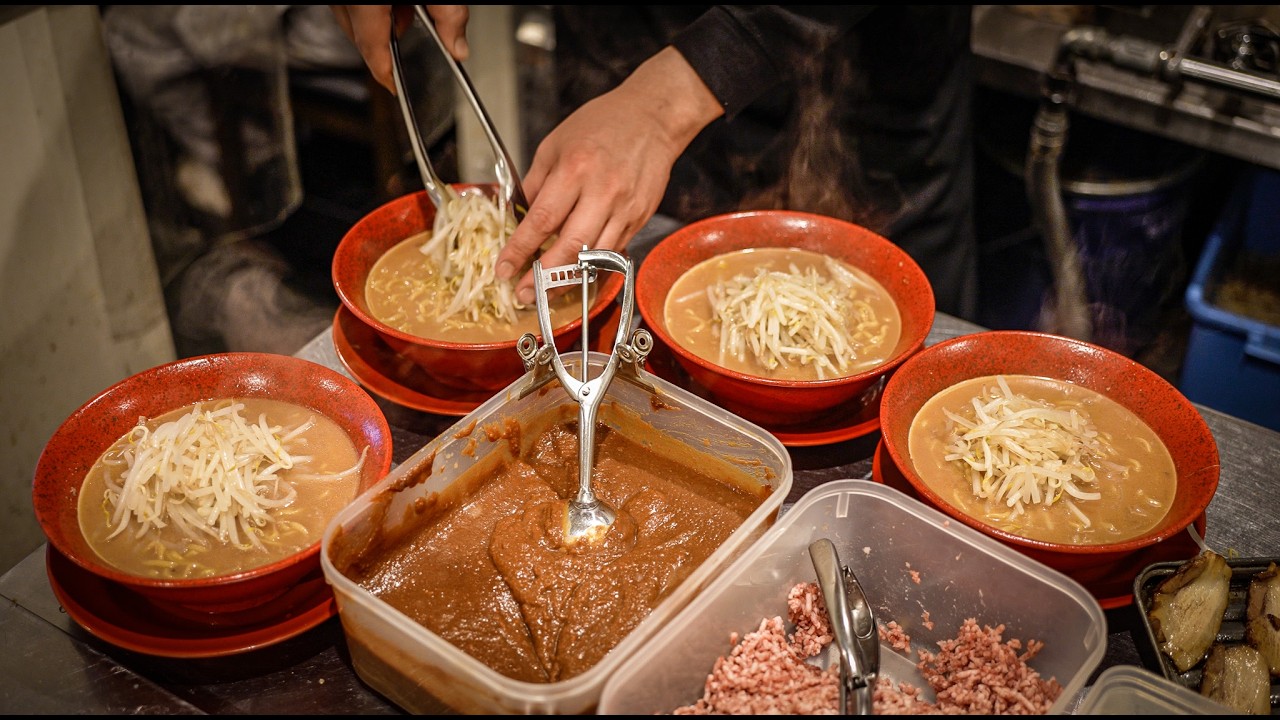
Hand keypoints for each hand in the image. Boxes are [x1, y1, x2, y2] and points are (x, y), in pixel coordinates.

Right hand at [329, 5, 470, 94]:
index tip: (395, 87)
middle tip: (411, 35)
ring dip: (377, 21)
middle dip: (384, 43)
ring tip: (406, 6)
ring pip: (351, 17)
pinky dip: (368, 6)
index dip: (384, 73)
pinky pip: (349, 3)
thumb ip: (449, 14)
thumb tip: (458, 48)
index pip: (370, 48)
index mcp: (364, 1)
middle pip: (359, 35)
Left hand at [497, 47, 723, 303]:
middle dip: (543, 277)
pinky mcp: (640, 217)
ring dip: (568, 279)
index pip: (541, 220)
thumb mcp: (555, 144)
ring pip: (594, 256)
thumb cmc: (602, 124)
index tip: (503, 269)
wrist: (653, 118)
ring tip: (546, 291)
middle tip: (522, 294)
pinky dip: (592, 264)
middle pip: (570, 247)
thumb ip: (536, 182)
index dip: (519, 250)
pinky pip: (613, 250)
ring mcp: (625, 208)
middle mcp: (602, 192)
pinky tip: (576, 271)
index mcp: (575, 169)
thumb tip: (519, 217)